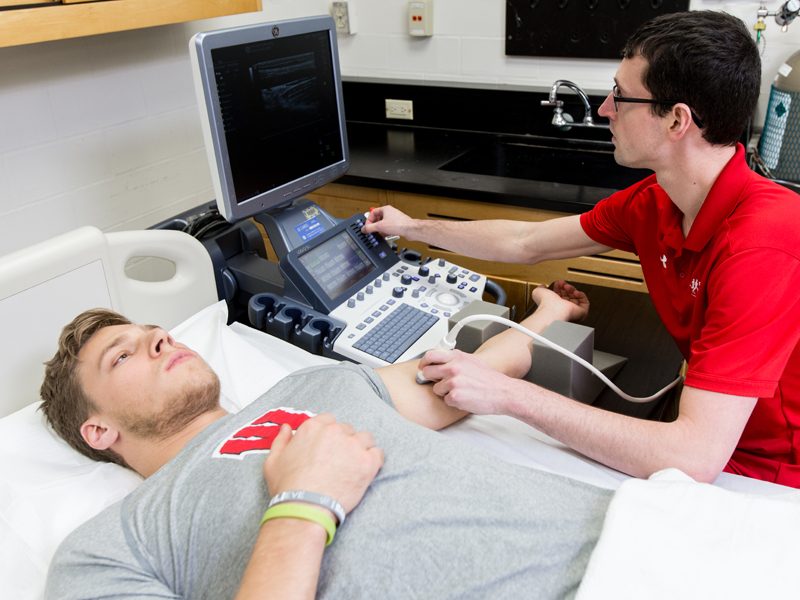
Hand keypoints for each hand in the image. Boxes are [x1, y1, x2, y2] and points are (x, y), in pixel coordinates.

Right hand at [264, 414, 383, 514]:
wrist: (304, 508)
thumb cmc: (287, 487)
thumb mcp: (273, 461)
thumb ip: (281, 440)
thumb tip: (286, 428)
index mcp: (313, 427)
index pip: (328, 421)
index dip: (329, 435)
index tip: (327, 449)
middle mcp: (335, 431)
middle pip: (346, 430)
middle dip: (344, 443)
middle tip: (338, 462)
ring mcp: (353, 445)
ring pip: (364, 439)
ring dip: (360, 449)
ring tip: (353, 467)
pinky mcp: (367, 462)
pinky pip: (378, 454)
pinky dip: (374, 461)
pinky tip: (365, 472)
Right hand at [362, 205, 413, 237]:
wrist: (410, 230)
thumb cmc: (399, 224)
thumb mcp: (380, 226)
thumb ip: (370, 228)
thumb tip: (364, 229)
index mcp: (385, 209)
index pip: (372, 213)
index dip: (368, 221)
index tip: (367, 227)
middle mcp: (390, 213)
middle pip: (378, 219)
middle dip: (374, 226)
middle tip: (372, 231)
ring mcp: (394, 219)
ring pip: (383, 224)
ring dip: (380, 230)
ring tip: (380, 233)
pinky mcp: (397, 225)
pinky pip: (389, 228)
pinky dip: (386, 232)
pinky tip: (386, 235)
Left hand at [418, 349, 519, 415]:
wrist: (503, 392)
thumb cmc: (490, 380)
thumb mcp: (472, 361)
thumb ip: (455, 360)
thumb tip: (440, 362)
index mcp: (457, 357)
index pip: (430, 355)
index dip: (424, 363)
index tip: (423, 367)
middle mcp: (453, 367)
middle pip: (427, 372)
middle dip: (432, 379)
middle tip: (440, 382)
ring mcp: (453, 382)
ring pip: (436, 389)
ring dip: (445, 392)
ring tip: (461, 391)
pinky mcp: (454, 396)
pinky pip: (445, 400)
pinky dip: (453, 402)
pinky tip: (465, 398)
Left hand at [531, 280, 589, 322]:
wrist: (553, 310)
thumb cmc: (545, 303)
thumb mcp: (538, 292)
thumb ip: (540, 288)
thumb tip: (542, 286)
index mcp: (553, 306)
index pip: (559, 295)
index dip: (559, 287)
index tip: (557, 283)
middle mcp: (563, 309)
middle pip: (568, 295)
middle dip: (565, 287)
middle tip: (562, 283)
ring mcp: (572, 311)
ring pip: (576, 298)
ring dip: (572, 289)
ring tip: (567, 287)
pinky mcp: (581, 312)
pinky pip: (585, 302)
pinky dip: (581, 295)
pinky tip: (574, 291)